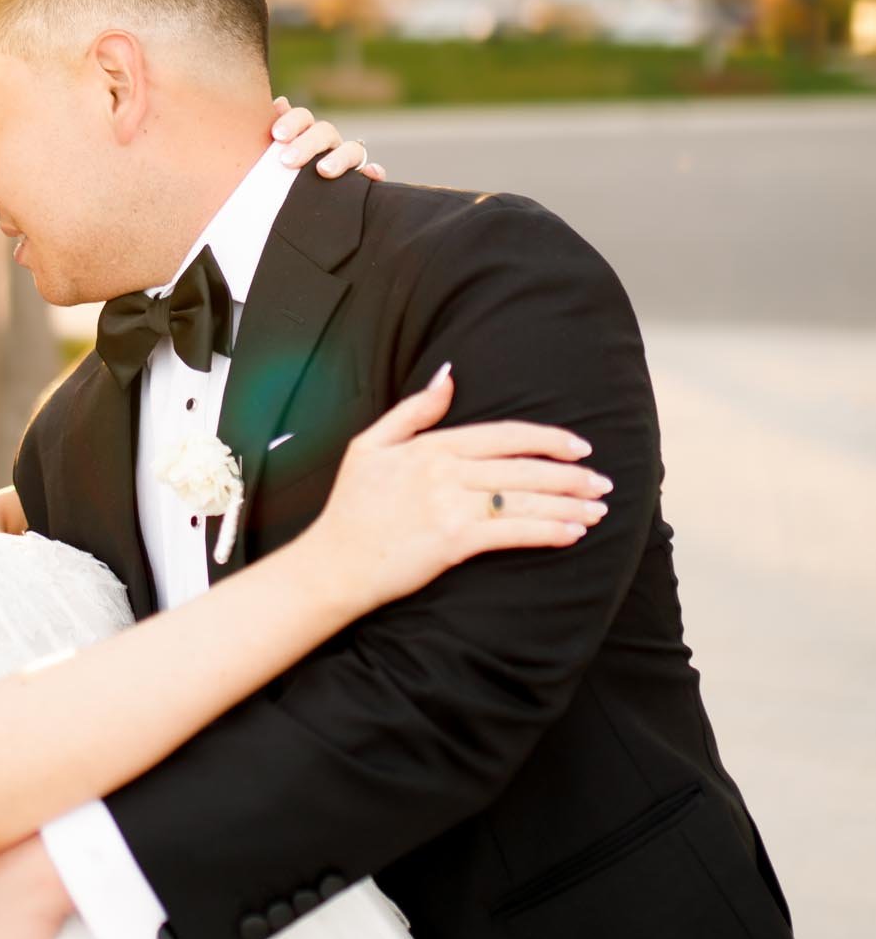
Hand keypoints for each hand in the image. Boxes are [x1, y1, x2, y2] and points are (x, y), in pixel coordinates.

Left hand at [269, 95, 386, 180]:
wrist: (294, 216)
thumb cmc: (275, 184)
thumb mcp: (267, 161)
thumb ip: (268, 134)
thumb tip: (280, 102)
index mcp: (303, 135)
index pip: (302, 117)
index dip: (291, 122)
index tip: (277, 136)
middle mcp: (327, 145)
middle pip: (325, 131)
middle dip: (306, 144)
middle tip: (287, 160)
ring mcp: (347, 162)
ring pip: (352, 149)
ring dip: (339, 157)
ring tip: (323, 171)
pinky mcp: (362, 184)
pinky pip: (374, 175)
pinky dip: (374, 172)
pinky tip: (371, 174)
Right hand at [310, 368, 611, 616]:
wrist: (334, 564)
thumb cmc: (351, 507)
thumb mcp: (370, 444)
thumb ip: (414, 411)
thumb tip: (449, 374)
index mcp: (431, 446)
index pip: (503, 436)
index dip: (547, 440)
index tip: (580, 447)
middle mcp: (445, 472)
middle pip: (523, 469)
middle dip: (571, 476)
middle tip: (603, 482)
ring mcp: (450, 507)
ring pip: (524, 501)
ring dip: (569, 505)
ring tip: (599, 509)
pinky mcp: (453, 544)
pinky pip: (512, 534)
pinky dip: (547, 532)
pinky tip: (571, 533)